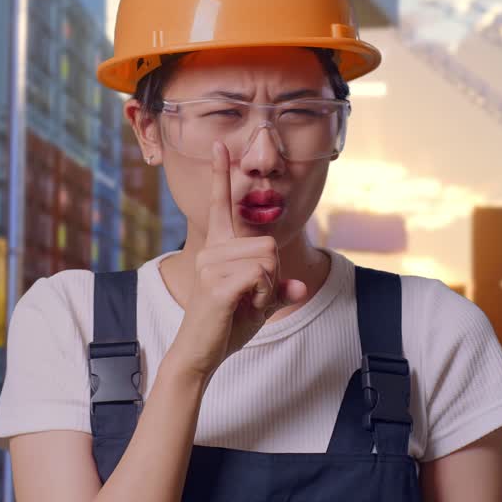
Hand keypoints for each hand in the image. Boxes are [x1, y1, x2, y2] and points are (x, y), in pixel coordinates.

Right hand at [168, 142, 308, 379]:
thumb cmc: (226, 326)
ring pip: (267, 259)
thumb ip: (278, 289)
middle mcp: (211, 251)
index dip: (220, 175)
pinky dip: (263, 296)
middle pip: (268, 244)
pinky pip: (260, 277)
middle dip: (272, 275)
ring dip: (267, 287)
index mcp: (217, 248)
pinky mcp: (216, 285)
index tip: (220, 147)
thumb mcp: (259, 304)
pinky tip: (244, 308)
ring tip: (244, 303)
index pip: (220, 205)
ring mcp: (211, 266)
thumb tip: (300, 287)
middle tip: (251, 297)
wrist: (201, 354)